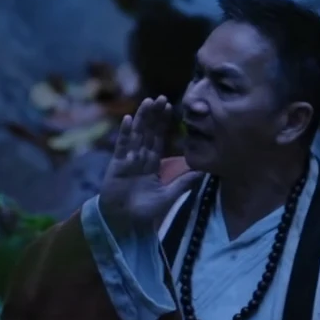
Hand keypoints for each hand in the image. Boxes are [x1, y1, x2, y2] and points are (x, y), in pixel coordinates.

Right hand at [98, 96, 202, 233]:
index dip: (163, 123)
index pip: (158, 138)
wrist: (123, 222)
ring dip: (142, 118)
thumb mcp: (168, 196)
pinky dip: (125, 133)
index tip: (170, 106)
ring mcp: (127, 159)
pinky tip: (129, 119)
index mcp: (151, 162)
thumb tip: (202, 170)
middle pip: (148, 131)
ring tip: (148, 101)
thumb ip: (183, 183)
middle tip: (161, 97)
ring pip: (136, 134)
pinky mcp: (117, 165)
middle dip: (154, 115)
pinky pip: (122, 146)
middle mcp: (139, 157)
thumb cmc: (144, 211)